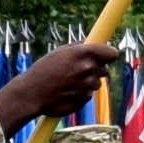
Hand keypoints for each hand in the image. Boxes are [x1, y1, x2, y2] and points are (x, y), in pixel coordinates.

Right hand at [0, 40, 116, 131]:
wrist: (31, 93)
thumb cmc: (43, 70)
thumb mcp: (59, 53)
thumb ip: (79, 48)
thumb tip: (92, 43)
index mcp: (83, 53)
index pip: (111, 53)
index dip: (110, 55)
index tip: (107, 56)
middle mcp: (88, 69)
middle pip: (105, 70)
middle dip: (96, 70)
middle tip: (79, 71)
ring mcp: (87, 85)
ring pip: (97, 83)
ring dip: (87, 83)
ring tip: (69, 82)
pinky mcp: (84, 99)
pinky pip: (88, 95)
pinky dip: (80, 93)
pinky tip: (66, 92)